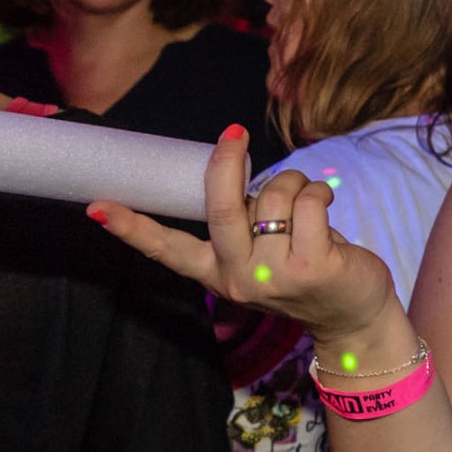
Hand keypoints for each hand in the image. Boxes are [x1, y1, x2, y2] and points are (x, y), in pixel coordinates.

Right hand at [89, 126, 397, 345]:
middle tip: (233, 133)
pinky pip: (309, 201)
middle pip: (221, 209)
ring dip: (295, 184)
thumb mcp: (262, 256)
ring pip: (275, 195)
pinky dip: (319, 192)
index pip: (167, 250)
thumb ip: (243, 225)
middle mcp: (240, 278)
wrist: (355, 317)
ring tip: (307, 206)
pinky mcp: (314, 266)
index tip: (96, 206)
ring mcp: (276, 275)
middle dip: (225, 163)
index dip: (131, 226)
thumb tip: (230, 172)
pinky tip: (326, 208)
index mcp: (218, 274)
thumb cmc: (307, 271)